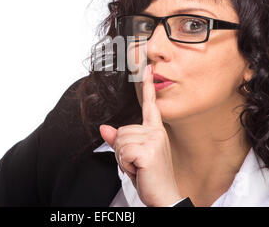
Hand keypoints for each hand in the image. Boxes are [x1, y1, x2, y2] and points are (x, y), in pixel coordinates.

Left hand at [99, 64, 181, 206]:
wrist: (164, 198)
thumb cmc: (150, 177)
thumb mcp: (132, 156)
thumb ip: (119, 140)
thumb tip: (103, 128)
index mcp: (155, 131)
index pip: (150, 105)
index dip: (147, 86)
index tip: (147, 69)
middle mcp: (156, 132)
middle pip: (121, 130)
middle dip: (121, 150)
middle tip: (137, 164)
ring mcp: (154, 140)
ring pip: (119, 141)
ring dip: (123, 158)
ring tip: (139, 167)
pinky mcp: (148, 150)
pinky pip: (122, 151)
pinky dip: (125, 164)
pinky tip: (139, 170)